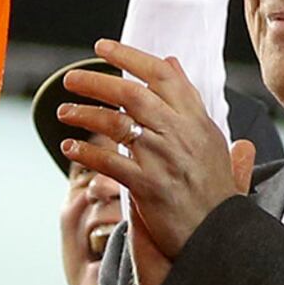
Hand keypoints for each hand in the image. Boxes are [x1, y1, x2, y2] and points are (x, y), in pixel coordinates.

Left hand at [58, 39, 254, 284]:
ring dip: (84, 115)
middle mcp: (181, 135)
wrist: (219, 236)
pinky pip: (110, 163)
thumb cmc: (214, 191)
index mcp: (197, 121)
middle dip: (97, 82)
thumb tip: (172, 63)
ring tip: (63, 113)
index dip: (130, 57)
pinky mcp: (149, 188)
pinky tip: (70, 150)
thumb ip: (190, 100)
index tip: (102, 48)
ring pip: (117, 125)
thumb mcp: (211, 139)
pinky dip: (86, 154)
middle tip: (70, 79)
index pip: (163, 76)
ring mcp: (164, 160)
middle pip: (133, 94)